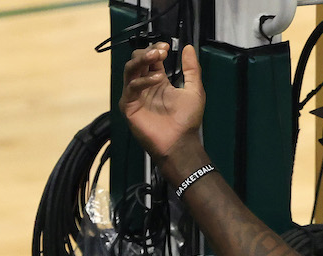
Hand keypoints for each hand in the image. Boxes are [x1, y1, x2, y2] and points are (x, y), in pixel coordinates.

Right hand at [119, 42, 205, 160]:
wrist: (181, 143)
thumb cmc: (187, 121)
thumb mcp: (194, 91)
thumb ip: (192, 69)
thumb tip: (188, 47)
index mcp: (157, 81)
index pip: (150, 58)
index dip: (156, 49)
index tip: (167, 46)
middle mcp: (144, 86)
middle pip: (137, 60)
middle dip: (148, 51)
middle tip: (162, 51)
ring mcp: (135, 95)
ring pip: (130, 69)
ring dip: (142, 59)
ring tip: (157, 57)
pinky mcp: (128, 105)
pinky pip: (131, 86)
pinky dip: (144, 80)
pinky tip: (158, 79)